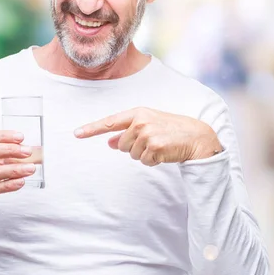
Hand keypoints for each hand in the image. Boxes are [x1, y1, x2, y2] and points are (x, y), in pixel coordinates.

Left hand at [74, 107, 222, 165]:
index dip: (92, 129)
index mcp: (138, 112)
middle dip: (133, 148)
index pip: (110, 122)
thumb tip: (110, 143)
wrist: (196, 136)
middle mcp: (140, 121)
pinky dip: (153, 161)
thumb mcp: (149, 125)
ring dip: (144, 155)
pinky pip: (144, 161)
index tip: (76, 134)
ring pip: (132, 155)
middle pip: (121, 145)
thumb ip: (128, 132)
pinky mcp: (154, 146)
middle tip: (152, 142)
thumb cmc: (171, 130)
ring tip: (160, 146)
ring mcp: (147, 133)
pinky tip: (164, 152)